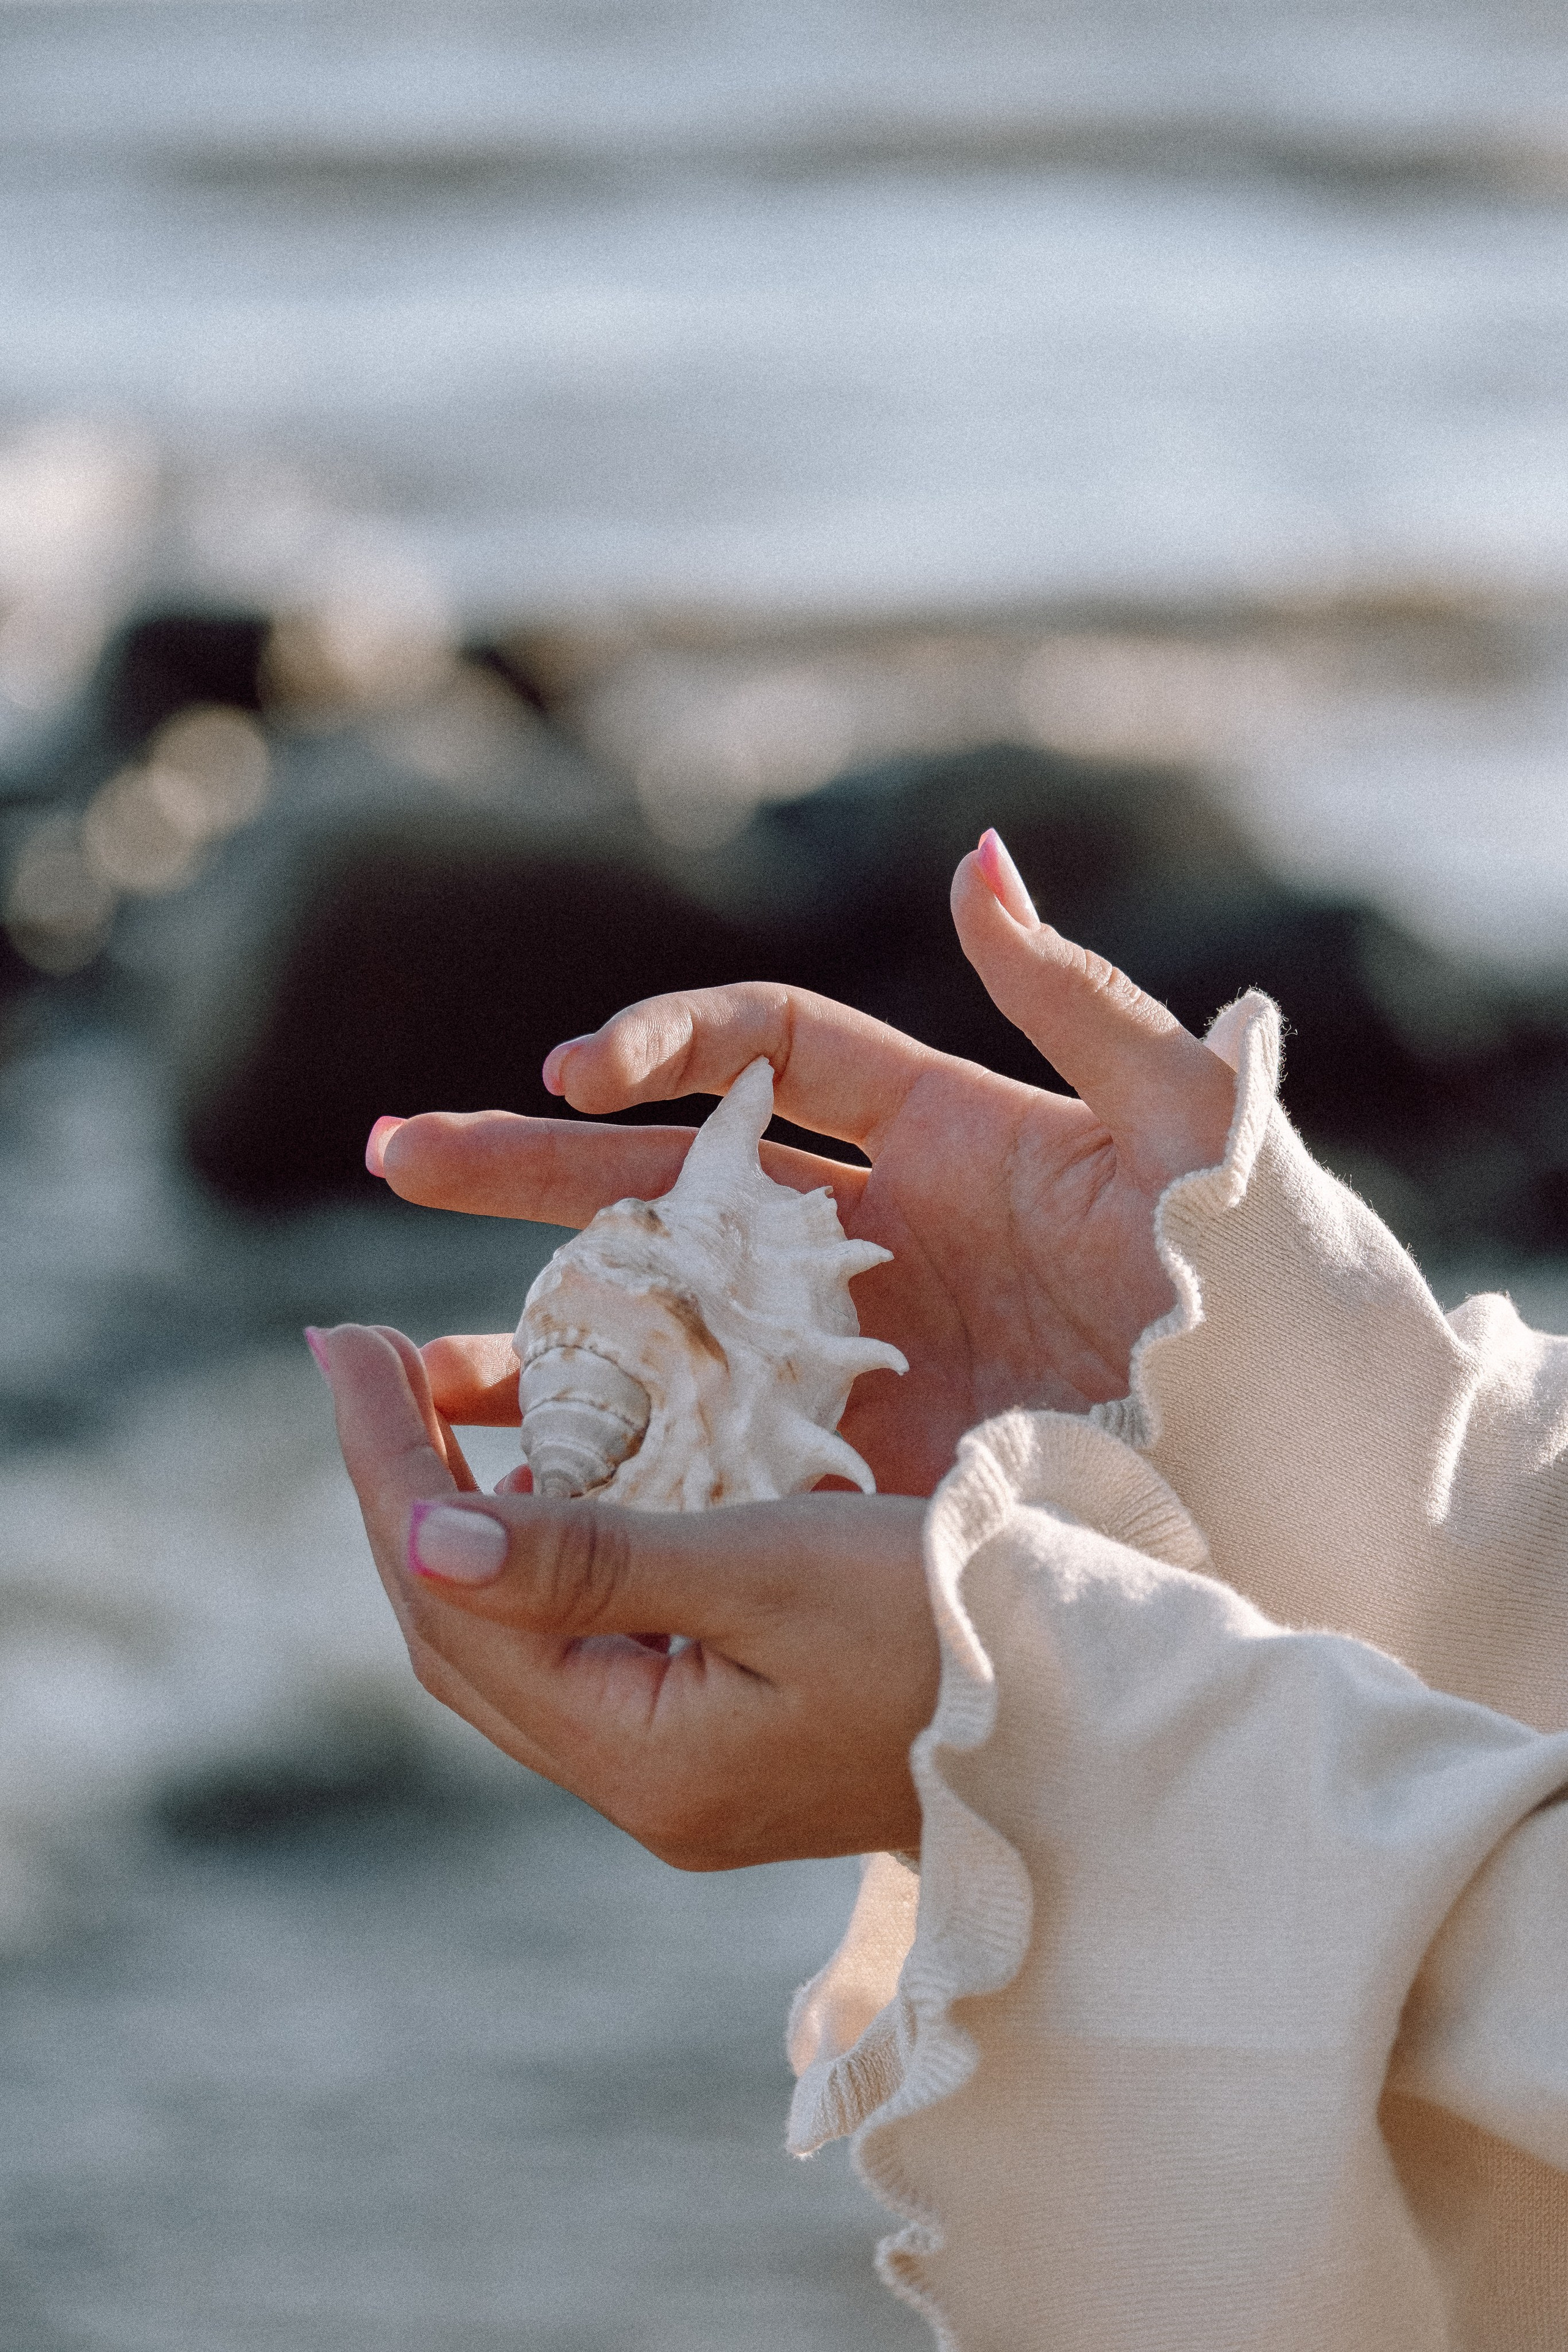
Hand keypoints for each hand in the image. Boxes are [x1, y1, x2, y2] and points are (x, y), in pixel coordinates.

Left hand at [315, 1322, 933, 1864]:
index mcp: (643, 1758)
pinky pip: (589, 1637)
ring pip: (519, 1635)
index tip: (342, 1336)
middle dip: (401, 1483)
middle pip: (464, 1630)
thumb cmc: (964, 1626)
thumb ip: (596, 1560)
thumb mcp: (776, 1568)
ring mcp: (687, 1768)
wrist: (1106, 1720)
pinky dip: (548, 1543)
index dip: (385, 1463)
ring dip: (468, 1513)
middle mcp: (645, 1783)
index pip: (454, 1598)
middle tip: (364, 1351)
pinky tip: (555, 1467)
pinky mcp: (729, 1734)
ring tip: (434, 1393)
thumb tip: (422, 1534)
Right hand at [372, 832, 1238, 1495]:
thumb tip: (977, 860)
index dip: (669, 1041)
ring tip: (411, 1367)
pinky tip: (520, 1477)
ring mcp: (856, 1356)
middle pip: (672, 1182)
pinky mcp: (859, 1463)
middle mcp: (876, 1239)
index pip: (771, 1053)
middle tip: (397, 1159)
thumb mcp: (1181, 1130)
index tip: (582, 1067)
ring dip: (545, 1331)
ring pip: (670, 1324)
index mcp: (943, 1135)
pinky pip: (717, 1447)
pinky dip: (626, 1454)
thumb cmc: (1259, 1283)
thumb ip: (1075, 1001)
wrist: (1299, 1469)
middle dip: (533, 1166)